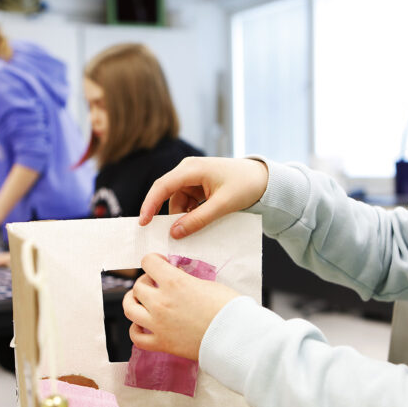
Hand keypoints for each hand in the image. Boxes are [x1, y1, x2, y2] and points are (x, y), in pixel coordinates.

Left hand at [123, 253, 240, 359]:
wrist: (236, 338)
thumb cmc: (229, 309)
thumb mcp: (208, 284)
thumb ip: (186, 280)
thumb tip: (176, 279)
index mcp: (174, 283)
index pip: (148, 262)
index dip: (154, 260)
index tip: (159, 263)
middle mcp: (161, 303)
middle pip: (138, 286)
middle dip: (146, 281)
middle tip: (155, 283)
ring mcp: (158, 325)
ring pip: (129, 309)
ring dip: (133, 301)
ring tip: (141, 301)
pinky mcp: (161, 344)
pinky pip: (136, 337)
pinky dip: (135, 329)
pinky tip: (142, 325)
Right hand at [139, 157, 268, 238]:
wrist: (264, 178)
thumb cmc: (245, 185)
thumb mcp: (222, 205)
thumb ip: (198, 220)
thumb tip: (174, 233)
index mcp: (192, 168)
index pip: (163, 186)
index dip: (150, 204)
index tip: (143, 223)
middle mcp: (188, 170)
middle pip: (167, 195)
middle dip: (167, 216)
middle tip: (167, 237)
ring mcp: (192, 178)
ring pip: (177, 202)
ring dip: (182, 217)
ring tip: (192, 232)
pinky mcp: (198, 186)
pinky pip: (187, 203)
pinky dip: (189, 215)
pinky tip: (198, 225)